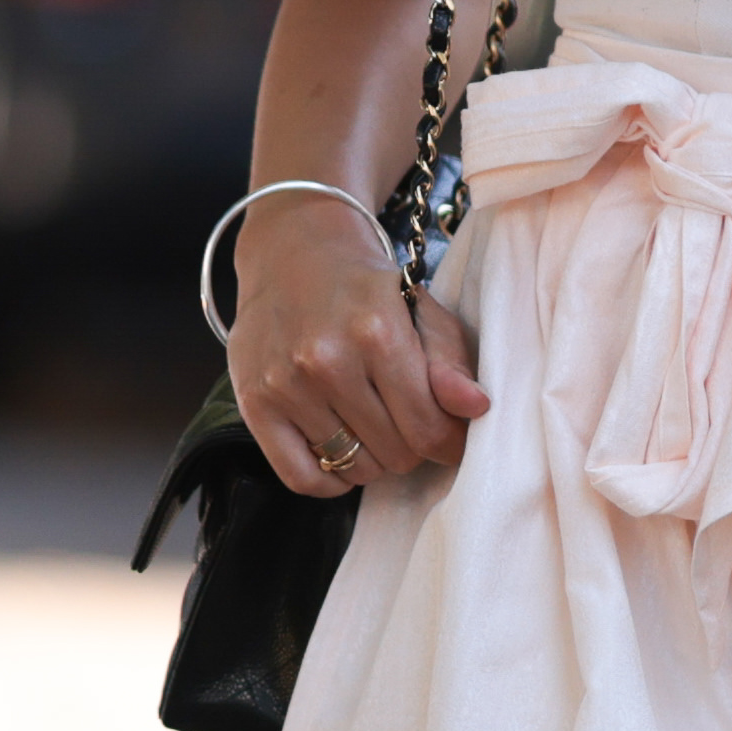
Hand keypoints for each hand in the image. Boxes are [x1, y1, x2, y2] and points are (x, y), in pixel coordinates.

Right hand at [230, 187, 488, 496]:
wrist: (292, 251)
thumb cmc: (365, 288)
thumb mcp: (420, 311)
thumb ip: (451, 362)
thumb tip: (477, 407)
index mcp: (378, 332)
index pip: (428, 429)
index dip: (448, 442)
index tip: (448, 436)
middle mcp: (327, 360)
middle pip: (395, 454)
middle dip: (409, 444)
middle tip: (401, 415)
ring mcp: (286, 384)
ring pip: (354, 468)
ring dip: (371, 458)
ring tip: (369, 423)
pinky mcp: (254, 403)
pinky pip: (302, 478)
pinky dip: (329, 479)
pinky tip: (339, 451)